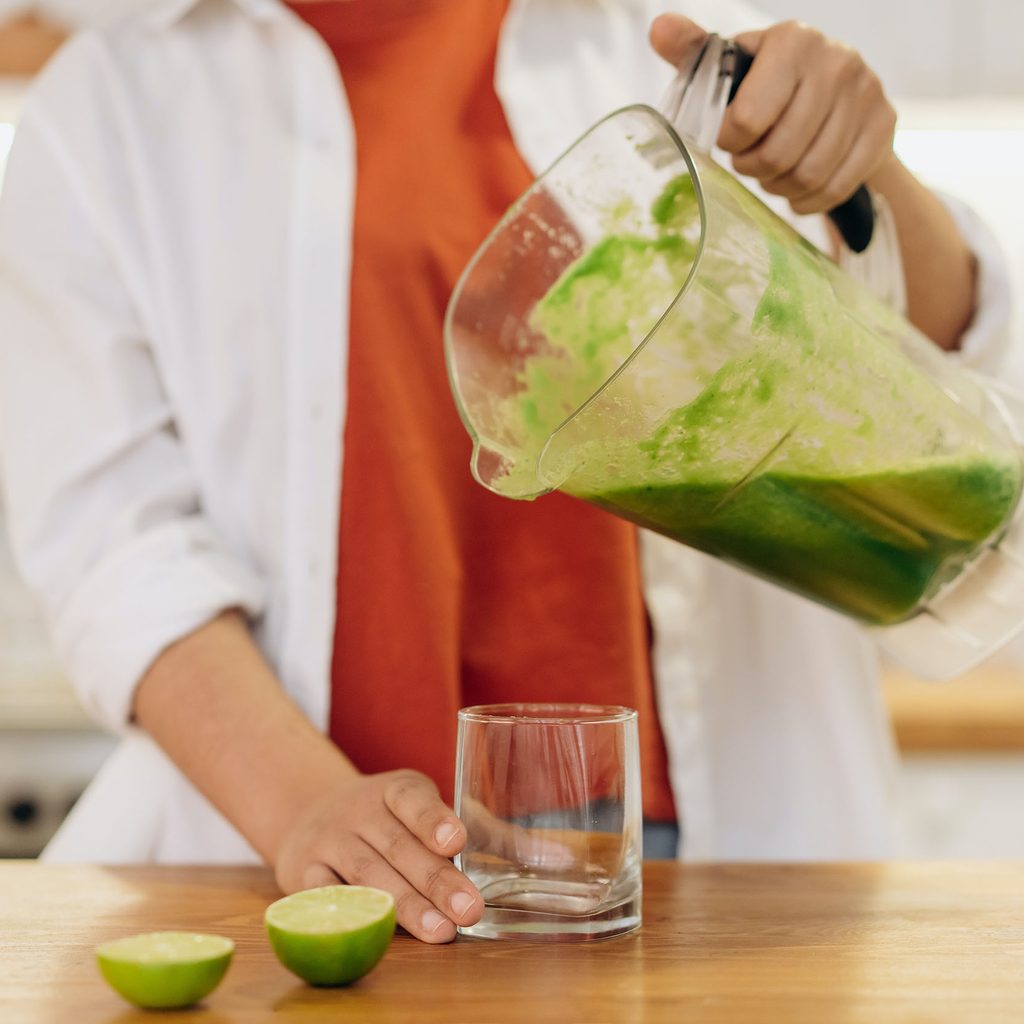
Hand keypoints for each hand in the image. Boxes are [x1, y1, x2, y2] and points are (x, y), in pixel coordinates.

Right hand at [274, 768, 483, 943]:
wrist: (308, 810)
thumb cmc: (393, 819)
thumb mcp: (433, 811)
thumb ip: (492, 836)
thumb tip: (559, 859)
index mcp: (396, 789)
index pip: (413, 799)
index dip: (434, 819)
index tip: (457, 840)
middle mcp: (360, 809)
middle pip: (398, 846)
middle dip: (436, 880)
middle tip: (470, 910)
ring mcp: (329, 840)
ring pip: (367, 876)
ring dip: (405, 906)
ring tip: (441, 932)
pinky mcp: (302, 872)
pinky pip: (328, 898)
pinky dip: (354, 915)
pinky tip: (381, 935)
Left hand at [650, 14, 896, 215]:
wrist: (840, 92)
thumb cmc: (770, 82)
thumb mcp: (734, 64)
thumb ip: (696, 50)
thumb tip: (658, 28)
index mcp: (792, 41)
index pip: (748, 119)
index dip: (731, 142)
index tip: (729, 139)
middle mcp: (836, 62)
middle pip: (779, 153)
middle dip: (754, 168)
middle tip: (749, 161)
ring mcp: (866, 94)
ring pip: (808, 175)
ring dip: (779, 186)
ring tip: (771, 173)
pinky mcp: (883, 126)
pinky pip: (835, 187)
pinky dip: (808, 200)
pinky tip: (796, 187)